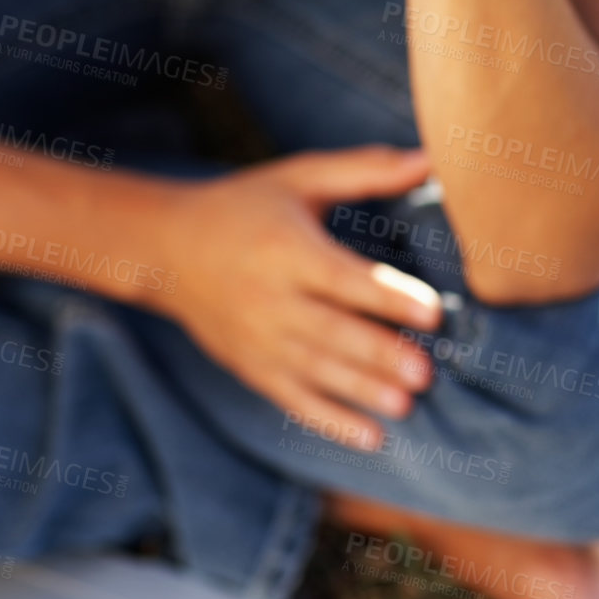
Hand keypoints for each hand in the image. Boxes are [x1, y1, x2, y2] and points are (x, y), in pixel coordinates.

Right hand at [158, 146, 445, 449]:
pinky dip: (330, 421)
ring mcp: (258, 340)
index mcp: (286, 249)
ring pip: (316, 372)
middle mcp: (270, 299)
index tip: (432, 312)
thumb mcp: (298, 179)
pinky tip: (371, 438)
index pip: (342, 278)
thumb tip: (430, 160)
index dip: (387, 297)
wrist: (166, 250)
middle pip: (331, 333)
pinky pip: (293, 400)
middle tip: (426, 372)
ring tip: (406, 404)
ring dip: (361, 391)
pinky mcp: (251, 368)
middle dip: (378, 355)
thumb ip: (363, 171)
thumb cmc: (245, 207)